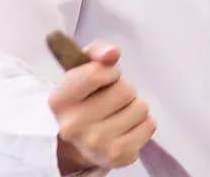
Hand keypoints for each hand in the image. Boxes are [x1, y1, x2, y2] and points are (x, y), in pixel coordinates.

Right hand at [48, 42, 156, 171]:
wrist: (81, 142)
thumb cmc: (86, 98)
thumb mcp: (83, 71)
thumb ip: (97, 52)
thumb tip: (112, 53)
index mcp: (59, 101)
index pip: (96, 73)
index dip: (110, 72)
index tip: (106, 77)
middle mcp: (73, 126)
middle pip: (125, 90)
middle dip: (123, 89)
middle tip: (110, 100)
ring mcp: (96, 144)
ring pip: (141, 107)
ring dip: (134, 106)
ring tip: (117, 114)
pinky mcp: (118, 156)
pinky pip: (149, 125)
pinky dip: (142, 123)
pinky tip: (125, 128)